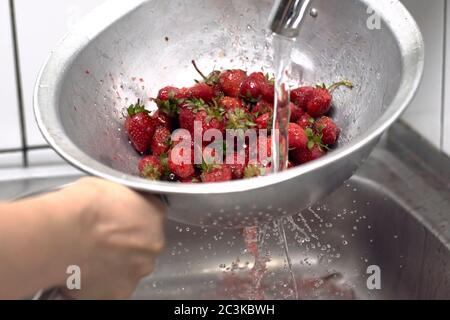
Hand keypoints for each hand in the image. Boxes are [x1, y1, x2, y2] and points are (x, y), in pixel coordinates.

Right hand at [58, 178, 165, 299]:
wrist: (62, 233)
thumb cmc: (82, 207)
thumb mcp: (109, 186)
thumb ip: (121, 200)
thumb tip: (114, 203)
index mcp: (154, 215)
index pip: (151, 215)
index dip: (132, 217)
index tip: (117, 219)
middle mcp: (152, 245)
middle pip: (143, 245)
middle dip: (125, 243)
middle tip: (101, 239)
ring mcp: (136, 271)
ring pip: (129, 268)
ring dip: (114, 263)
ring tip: (88, 255)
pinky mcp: (116, 293)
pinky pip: (110, 288)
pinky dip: (99, 283)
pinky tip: (82, 271)